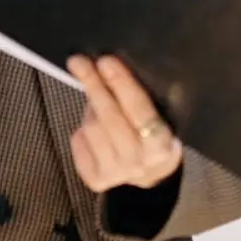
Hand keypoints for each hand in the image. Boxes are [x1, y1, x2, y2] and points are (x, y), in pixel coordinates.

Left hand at [67, 55, 182, 191]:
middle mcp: (139, 162)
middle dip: (94, 85)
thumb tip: (108, 70)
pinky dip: (82, 129)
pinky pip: (79, 142)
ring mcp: (116, 173)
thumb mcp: (160, 118)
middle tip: (79, 62)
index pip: (138, 109)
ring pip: (91, 128)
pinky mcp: (96, 179)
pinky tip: (93, 128)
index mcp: (161, 144)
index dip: (121, 83)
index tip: (105, 61)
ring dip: (90, 109)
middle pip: (109, 118)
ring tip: (98, 102)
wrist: (154, 175)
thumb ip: (139, 99)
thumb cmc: (155, 135)